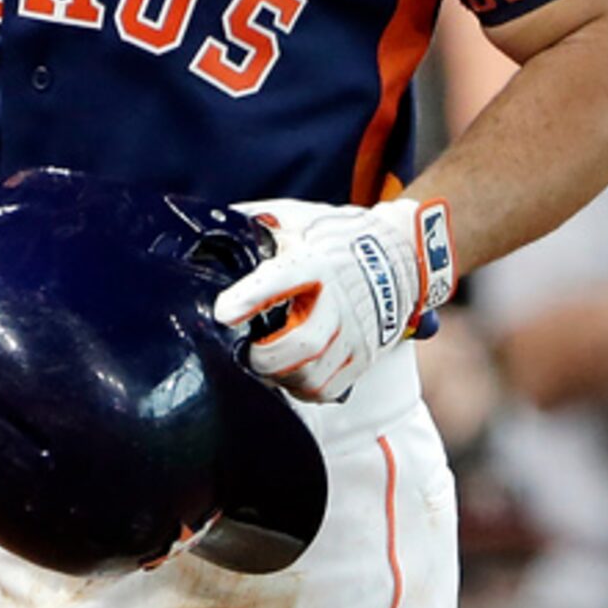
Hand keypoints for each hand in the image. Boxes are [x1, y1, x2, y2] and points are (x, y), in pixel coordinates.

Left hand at [211, 197, 455, 403]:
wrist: (399, 251)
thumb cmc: (333, 235)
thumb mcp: (295, 218)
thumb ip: (254, 222)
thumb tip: (207, 223)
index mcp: (316, 262)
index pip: (283, 280)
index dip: (251, 297)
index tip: (223, 312)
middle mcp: (340, 301)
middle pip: (302, 344)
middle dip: (263, 356)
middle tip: (245, 350)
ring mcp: (356, 332)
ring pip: (313, 373)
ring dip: (280, 376)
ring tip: (264, 363)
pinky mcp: (364, 355)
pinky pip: (330, 389)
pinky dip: (301, 389)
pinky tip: (287, 375)